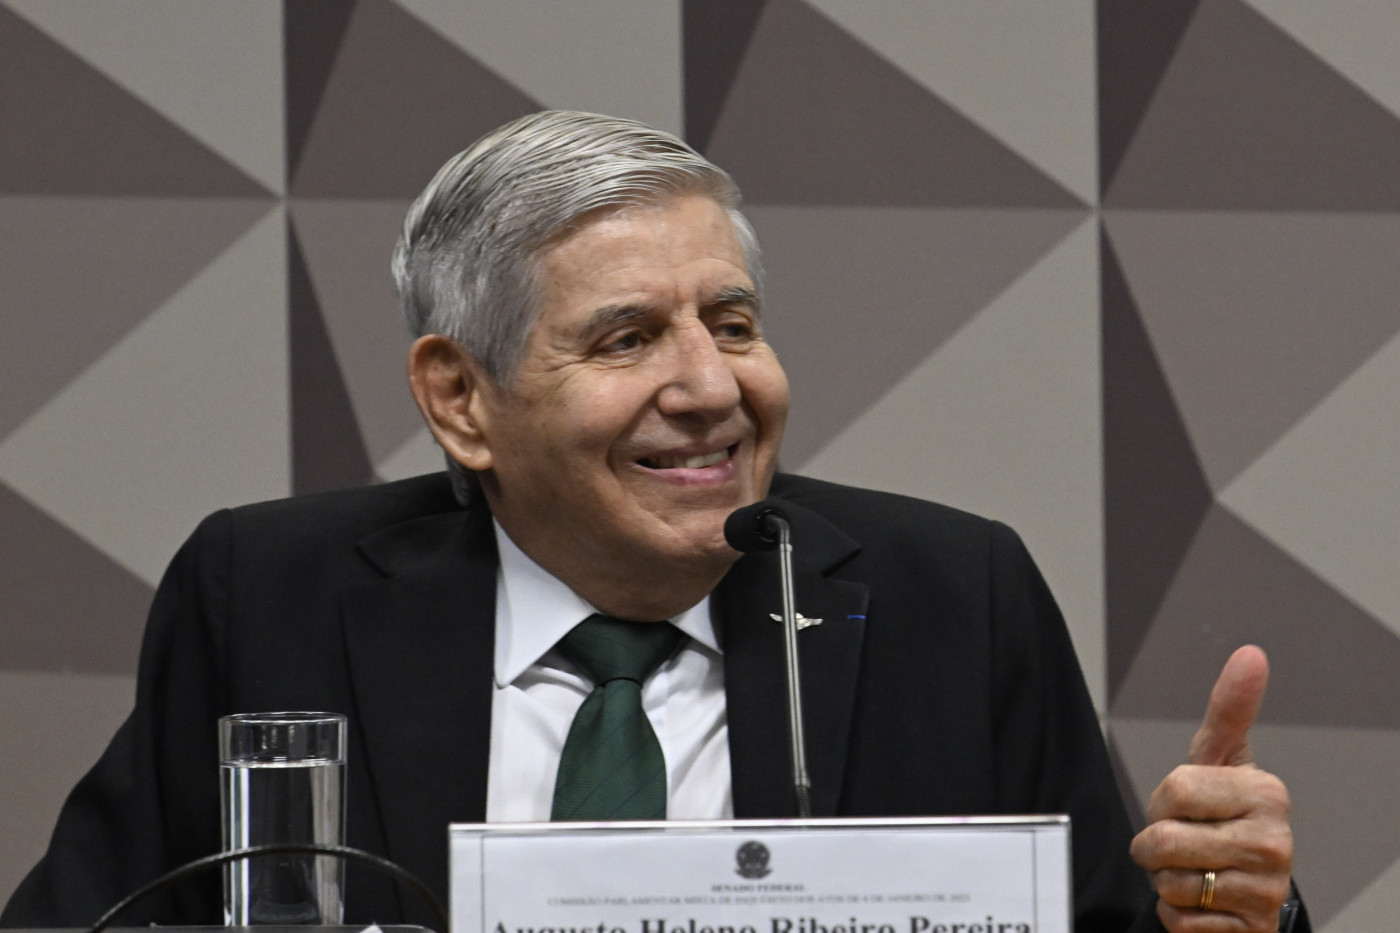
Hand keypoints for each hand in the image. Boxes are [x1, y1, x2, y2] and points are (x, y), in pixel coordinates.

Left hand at [1129, 645, 1293, 931]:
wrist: (1243, 885)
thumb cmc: (1222, 814)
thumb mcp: (1219, 760)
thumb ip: (1229, 709)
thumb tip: (1251, 654)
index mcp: (1267, 791)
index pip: (1173, 790)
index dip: (1161, 801)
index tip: (1184, 805)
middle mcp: (1276, 841)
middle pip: (1165, 840)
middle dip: (1155, 845)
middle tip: (1182, 842)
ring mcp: (1267, 889)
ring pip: (1169, 883)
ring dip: (1165, 880)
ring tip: (1194, 870)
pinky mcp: (1250, 928)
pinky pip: (1178, 920)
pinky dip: (1177, 915)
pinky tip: (1204, 902)